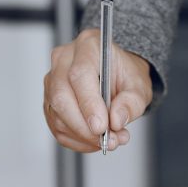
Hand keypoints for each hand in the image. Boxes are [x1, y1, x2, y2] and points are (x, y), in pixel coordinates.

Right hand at [43, 28, 152, 152]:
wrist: (116, 78)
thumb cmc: (125, 76)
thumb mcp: (139, 86)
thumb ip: (131, 102)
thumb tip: (116, 120)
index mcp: (88, 46)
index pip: (80, 75)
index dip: (89, 104)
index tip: (101, 127)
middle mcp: (64, 60)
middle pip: (61, 96)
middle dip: (84, 126)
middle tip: (107, 140)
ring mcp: (52, 81)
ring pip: (57, 115)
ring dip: (83, 136)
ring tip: (108, 140)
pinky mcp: (49, 101)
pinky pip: (57, 127)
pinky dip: (76, 140)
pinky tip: (94, 140)